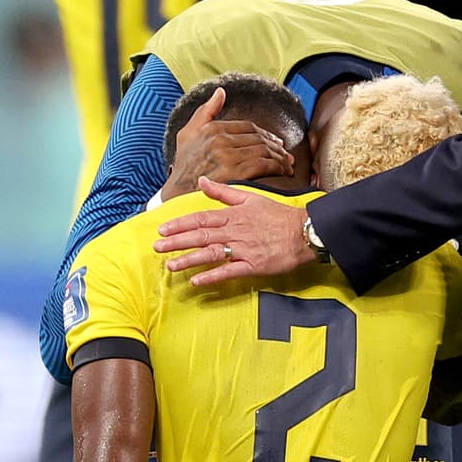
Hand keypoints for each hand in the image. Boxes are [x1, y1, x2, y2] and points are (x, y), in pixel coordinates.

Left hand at [154, 181, 314, 285]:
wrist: (304, 232)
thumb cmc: (278, 215)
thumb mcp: (250, 197)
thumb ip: (223, 192)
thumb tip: (202, 180)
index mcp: (233, 215)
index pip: (201, 219)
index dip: (180, 224)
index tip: (162, 229)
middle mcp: (235, 231)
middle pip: (201, 236)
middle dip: (177, 242)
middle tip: (157, 248)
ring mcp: (243, 249)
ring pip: (211, 254)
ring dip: (189, 260)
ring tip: (170, 266)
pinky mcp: (253, 266)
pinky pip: (228, 272)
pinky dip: (212, 276)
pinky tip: (196, 281)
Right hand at [162, 84, 293, 199]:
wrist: (176, 195)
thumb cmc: (182, 166)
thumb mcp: (187, 134)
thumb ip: (205, 111)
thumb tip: (221, 92)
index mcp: (213, 128)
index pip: (249, 127)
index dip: (266, 134)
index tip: (276, 142)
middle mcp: (221, 139)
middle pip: (259, 139)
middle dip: (277, 147)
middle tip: (287, 155)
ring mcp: (228, 156)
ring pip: (264, 151)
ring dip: (280, 158)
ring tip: (288, 165)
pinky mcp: (235, 173)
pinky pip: (264, 165)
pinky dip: (277, 167)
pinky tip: (283, 172)